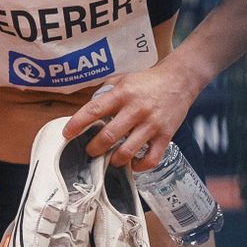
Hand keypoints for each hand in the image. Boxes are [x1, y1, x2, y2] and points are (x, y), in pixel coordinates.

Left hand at [61, 61, 201, 171]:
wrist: (179, 79)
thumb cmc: (147, 81)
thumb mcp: (122, 79)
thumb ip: (104, 93)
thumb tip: (87, 110)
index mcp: (122, 94)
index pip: (93, 110)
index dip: (77, 124)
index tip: (67, 134)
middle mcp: (136, 109)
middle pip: (108, 136)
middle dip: (94, 148)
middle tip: (90, 150)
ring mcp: (152, 124)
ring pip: (127, 151)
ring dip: (114, 160)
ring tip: (110, 158)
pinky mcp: (166, 136)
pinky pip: (151, 159)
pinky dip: (139, 166)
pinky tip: (133, 164)